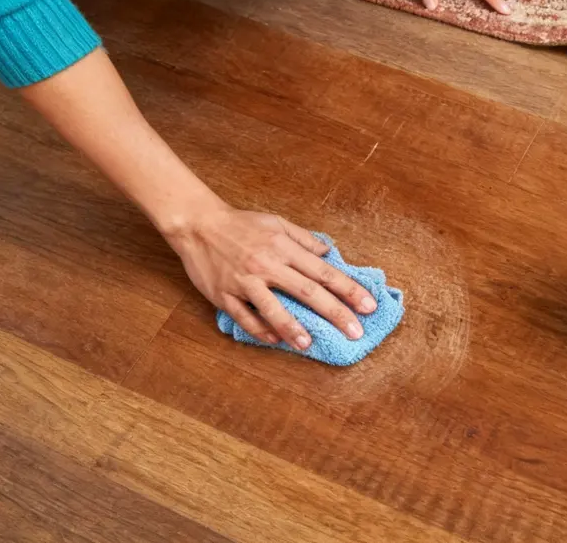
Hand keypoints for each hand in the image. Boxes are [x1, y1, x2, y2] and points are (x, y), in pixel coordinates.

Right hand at [165, 205, 376, 349]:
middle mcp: (268, 266)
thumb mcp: (278, 223)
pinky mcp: (224, 295)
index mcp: (284, 248)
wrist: (197, 224)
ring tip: (310, 344)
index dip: (349, 290)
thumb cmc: (241, 224)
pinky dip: (260, 330)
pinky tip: (276, 340)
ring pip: (273, 309)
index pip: (324, 272)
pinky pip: (244, 317)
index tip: (368, 305)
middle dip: (335, 313)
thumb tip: (329, 254)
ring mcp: (245, 282)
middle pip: (308, 292)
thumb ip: (305, 240)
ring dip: (293, 328)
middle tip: (355, 331)